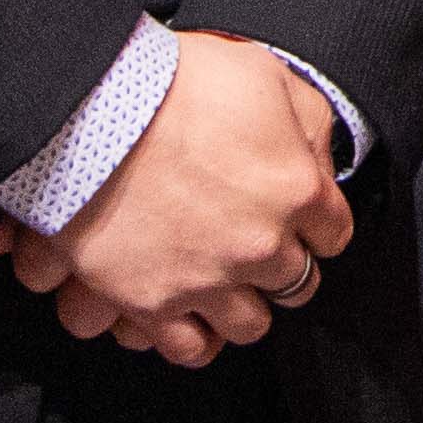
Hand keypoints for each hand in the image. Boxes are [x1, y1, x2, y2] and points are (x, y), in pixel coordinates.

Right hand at [0, 33, 354, 367]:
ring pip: (249, 324)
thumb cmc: (171, 82)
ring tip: (224, 285)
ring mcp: (207, 280)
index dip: (316, 226)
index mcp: (297, 190)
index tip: (303, 222)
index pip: (333, 233)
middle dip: (282, 267)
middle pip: (296, 282)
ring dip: (241, 306)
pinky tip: (189, 318)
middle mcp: (261, 245)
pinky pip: (189, 348)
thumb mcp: (264, 74)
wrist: (89, 109)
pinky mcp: (152, 303)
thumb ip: (305, 122)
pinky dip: (193, 337)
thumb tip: (316, 158)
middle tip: (259, 249)